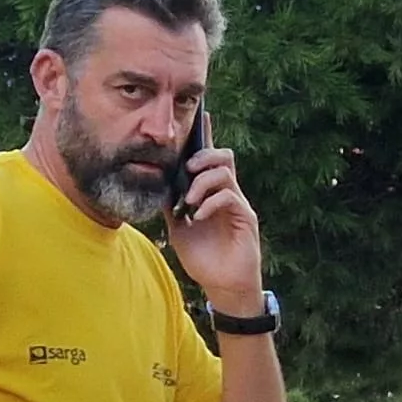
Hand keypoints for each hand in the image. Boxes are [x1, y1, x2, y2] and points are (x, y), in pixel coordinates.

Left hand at [167, 131, 264, 311]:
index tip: (202, 115)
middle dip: (203, 156)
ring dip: (203, 181)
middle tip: (187, 170)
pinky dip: (210, 202)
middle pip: (223, 156)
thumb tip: (156, 184)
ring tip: (189, 200)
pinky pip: (229, 196)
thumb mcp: (178, 229)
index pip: (210, 159)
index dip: (207, 136)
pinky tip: (198, 216)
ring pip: (225, 172)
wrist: (222, 286)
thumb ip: (170, 206)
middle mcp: (228, 194)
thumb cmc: (203, 259)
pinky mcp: (245, 218)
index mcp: (212, 193)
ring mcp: (238, 205)